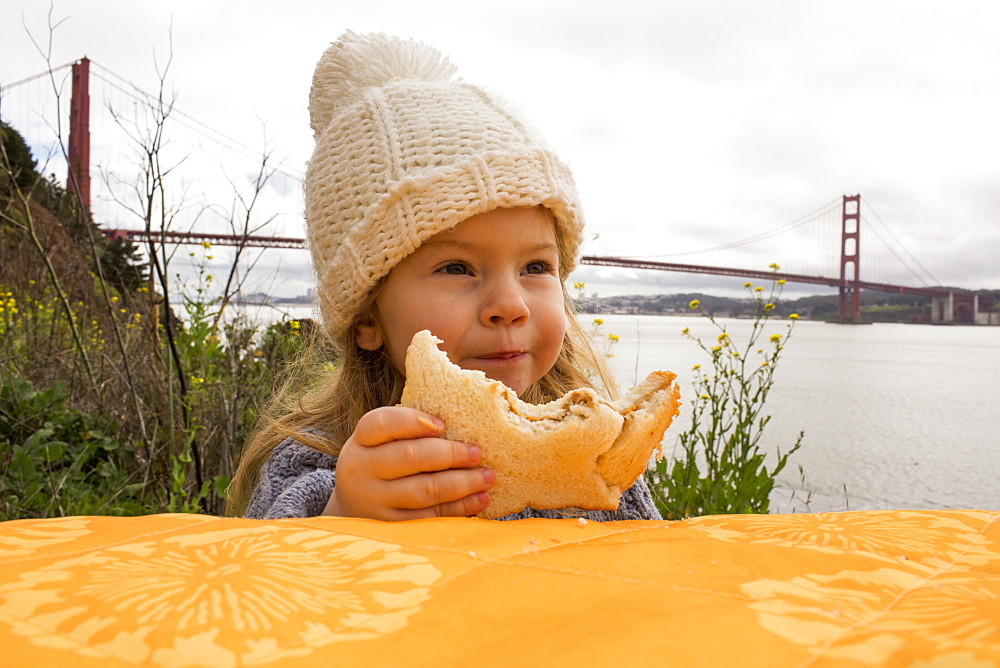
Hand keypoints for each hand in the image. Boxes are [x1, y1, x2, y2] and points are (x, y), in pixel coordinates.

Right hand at [323, 406, 492, 519]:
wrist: (354, 505)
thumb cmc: (381, 461)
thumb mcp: (382, 440)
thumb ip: (411, 429)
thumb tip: (465, 420)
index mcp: (362, 439)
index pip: (383, 423)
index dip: (414, 421)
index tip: (443, 425)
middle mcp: (361, 468)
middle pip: (409, 456)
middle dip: (450, 454)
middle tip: (477, 453)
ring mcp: (373, 500)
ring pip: (424, 490)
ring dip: (462, 483)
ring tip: (487, 477)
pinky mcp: (390, 526)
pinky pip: (430, 516)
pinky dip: (460, 508)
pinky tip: (480, 499)